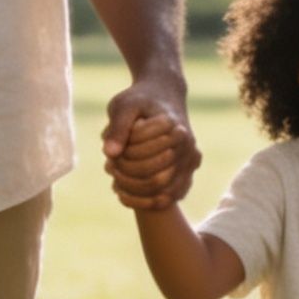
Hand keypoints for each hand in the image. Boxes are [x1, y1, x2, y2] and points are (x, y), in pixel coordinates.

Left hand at [103, 76, 197, 210]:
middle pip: (155, 179)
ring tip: (115, 181)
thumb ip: (117, 127)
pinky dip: (144, 201)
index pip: (144, 157)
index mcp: (176, 130)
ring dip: (135, 193)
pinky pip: (167, 199)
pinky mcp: (186, 175)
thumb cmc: (140, 100)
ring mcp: (190, 164)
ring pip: (162, 194)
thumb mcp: (124, 105)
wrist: (162, 96)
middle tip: (109, 168)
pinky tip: (124, 192)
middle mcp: (189, 149)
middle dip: (127, 178)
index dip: (122, 159)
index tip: (108, 154)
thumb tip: (109, 153)